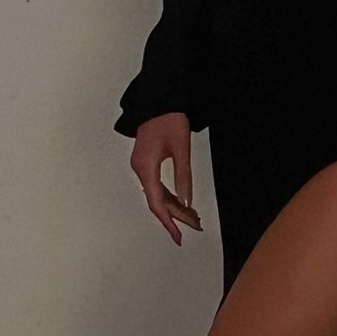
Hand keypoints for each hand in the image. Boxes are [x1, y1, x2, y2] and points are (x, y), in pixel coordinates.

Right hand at [129, 112, 202, 243]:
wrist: (159, 98)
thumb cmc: (168, 118)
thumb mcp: (182, 148)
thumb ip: (184, 177)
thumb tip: (187, 202)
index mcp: (146, 167)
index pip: (156, 203)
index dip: (168, 222)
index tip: (178, 237)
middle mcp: (140, 169)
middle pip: (157, 201)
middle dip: (176, 215)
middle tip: (196, 226)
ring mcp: (142, 165)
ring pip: (157, 194)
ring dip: (174, 206)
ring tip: (193, 216)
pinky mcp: (146, 161)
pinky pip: (156, 185)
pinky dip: (170, 195)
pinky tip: (182, 201)